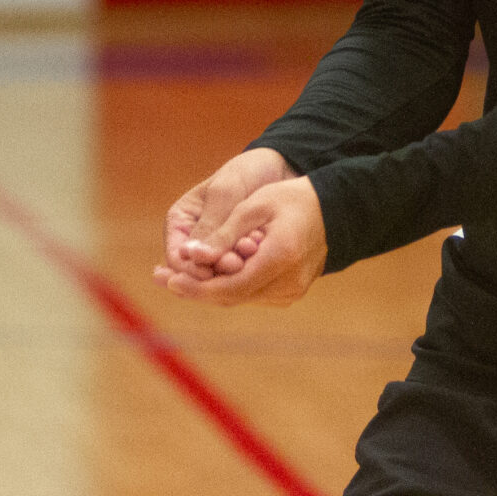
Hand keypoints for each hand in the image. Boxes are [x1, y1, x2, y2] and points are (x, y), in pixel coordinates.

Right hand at [157, 147, 294, 284]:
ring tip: (253, 250)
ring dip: (235, 268)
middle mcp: (195, 240)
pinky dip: (249, 264)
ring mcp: (218, 249)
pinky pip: (239, 269)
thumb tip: (191, 256)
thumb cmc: (246, 172)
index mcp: (180, 223)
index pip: (176, 259)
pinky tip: (262, 251)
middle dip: (216, 271)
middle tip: (238, 263)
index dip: (190, 271)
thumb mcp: (225, 193)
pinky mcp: (239, 254)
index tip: (211, 273)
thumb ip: (210, 225)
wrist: (277, 168)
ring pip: (219, 273)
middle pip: (197, 271)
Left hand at [157, 176, 326, 306]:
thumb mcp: (255, 206)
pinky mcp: (290, 293)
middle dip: (194, 288)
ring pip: (239, 297)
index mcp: (280, 258)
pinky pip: (251, 293)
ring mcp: (291, 292)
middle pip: (231, 296)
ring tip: (176, 274)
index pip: (229, 288)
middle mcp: (288, 283)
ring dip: (209, 286)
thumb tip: (190, 256)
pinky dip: (228, 284)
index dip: (195, 287)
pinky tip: (207, 272)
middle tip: (160, 276)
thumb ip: (222, 233)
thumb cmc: (294, 198)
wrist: (336, 209)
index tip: (166, 279)